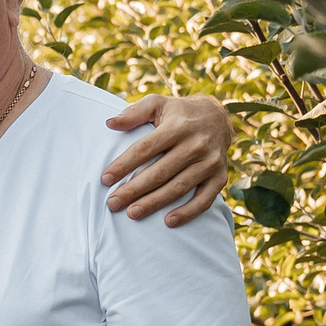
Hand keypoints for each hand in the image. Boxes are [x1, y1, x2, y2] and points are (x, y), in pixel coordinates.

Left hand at [102, 94, 233, 224]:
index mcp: (177, 126)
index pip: (145, 149)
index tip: (105, 179)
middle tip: (113, 203)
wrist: (218, 118)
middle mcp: (196, 144)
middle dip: (134, 189)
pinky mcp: (219, 177)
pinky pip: (205, 199)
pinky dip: (188, 212)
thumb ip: (134, 113)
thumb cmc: (178, 113)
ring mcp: (210, 162)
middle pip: (160, 172)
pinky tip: (168, 221)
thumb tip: (109, 123)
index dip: (124, 165)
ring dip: (154, 203)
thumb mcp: (157, 104)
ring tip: (132, 213)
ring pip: (178, 187)